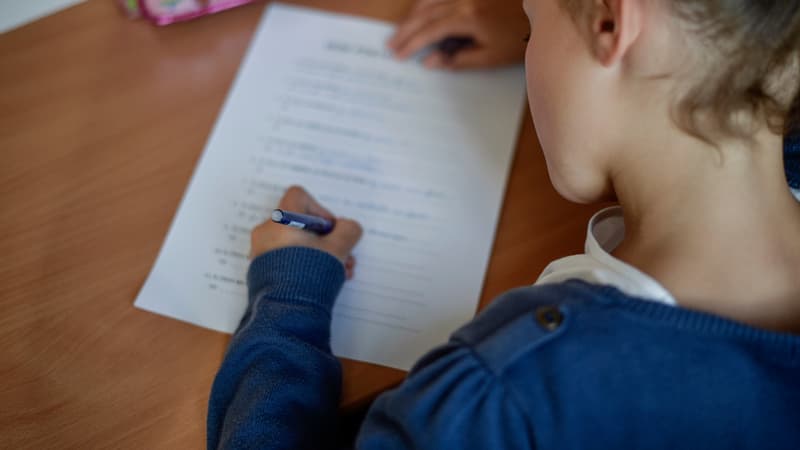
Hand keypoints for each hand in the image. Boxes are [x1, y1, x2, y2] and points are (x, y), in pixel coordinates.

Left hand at [250, 186, 362, 277]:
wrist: (286, 312)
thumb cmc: (310, 275)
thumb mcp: (338, 250)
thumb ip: (348, 231)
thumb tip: (348, 227)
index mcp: (281, 220)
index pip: (299, 197)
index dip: (320, 210)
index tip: (331, 230)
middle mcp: (266, 232)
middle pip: (301, 225)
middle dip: (327, 241)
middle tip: (343, 257)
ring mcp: (260, 253)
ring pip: (296, 246)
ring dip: (320, 256)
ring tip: (340, 274)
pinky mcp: (261, 272)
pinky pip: (285, 260)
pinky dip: (304, 266)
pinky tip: (322, 283)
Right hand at [388, 0, 528, 69]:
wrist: (543, 14)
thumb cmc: (519, 36)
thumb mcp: (491, 57)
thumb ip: (458, 60)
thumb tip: (430, 62)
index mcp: (467, 18)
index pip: (430, 31)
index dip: (411, 43)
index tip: (398, 55)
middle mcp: (463, 0)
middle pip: (425, 14)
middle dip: (406, 30)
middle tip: (391, 44)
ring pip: (430, 0)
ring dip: (413, 15)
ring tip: (401, 29)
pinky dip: (427, 3)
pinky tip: (421, 11)